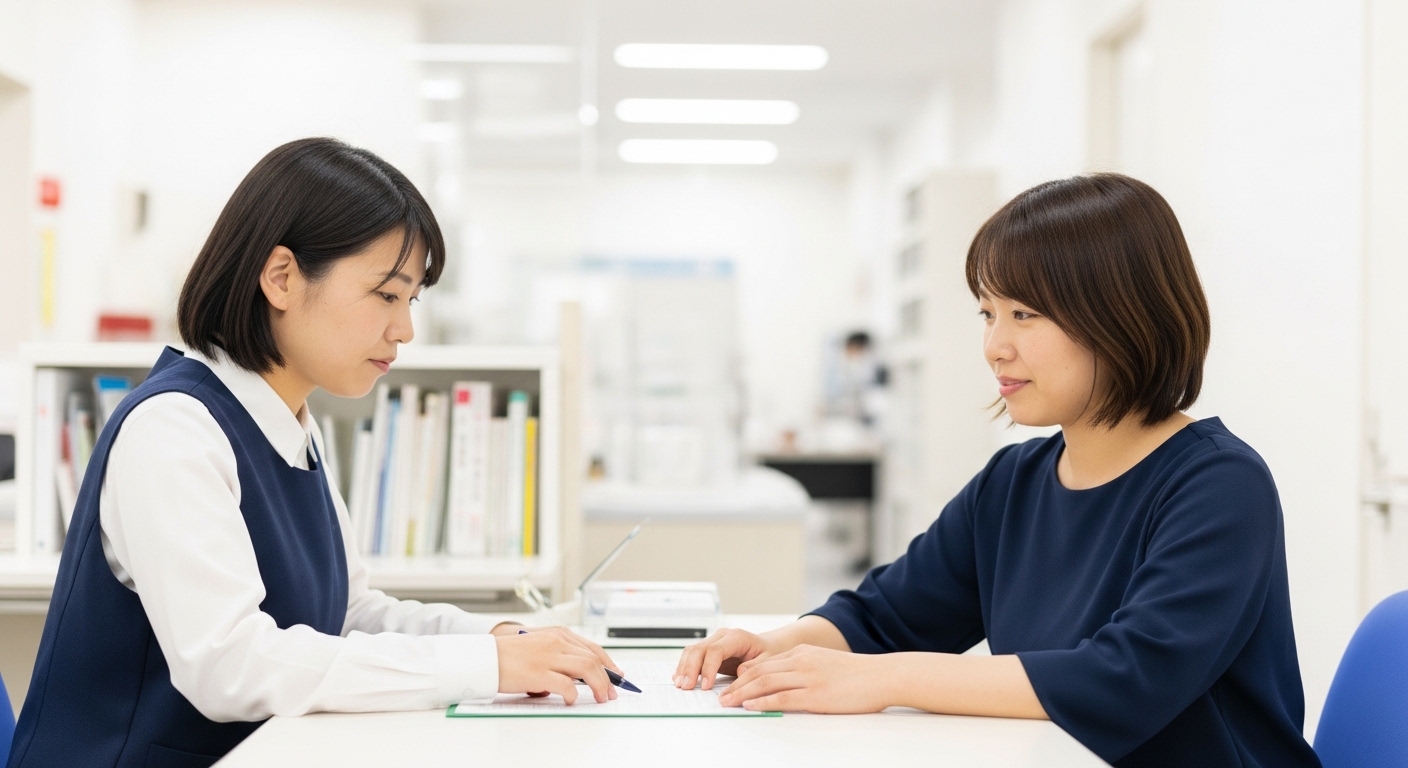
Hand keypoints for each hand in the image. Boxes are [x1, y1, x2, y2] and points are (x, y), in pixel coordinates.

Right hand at [495, 627, 620, 703]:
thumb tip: (576, 679)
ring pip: (587, 667)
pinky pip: (566, 685)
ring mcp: (548, 656)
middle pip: (593, 658)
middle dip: (607, 678)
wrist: (484, 658)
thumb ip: (558, 657)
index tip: (616, 676)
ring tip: (600, 698)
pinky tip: (572, 700)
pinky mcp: (538, 672)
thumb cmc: (509, 656)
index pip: (592, 648)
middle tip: (611, 693)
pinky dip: (574, 694)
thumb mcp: (539, 648)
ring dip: (599, 685)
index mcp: (558, 634)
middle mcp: (556, 641)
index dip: (608, 663)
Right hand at [674, 627, 775, 690]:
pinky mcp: (707, 650)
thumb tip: (740, 672)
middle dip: (690, 669)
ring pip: (692, 651)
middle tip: (686, 687)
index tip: (706, 686)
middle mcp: (721, 636)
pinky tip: (679, 678)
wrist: (766, 647)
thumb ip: (755, 667)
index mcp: (736, 637)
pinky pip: (692, 656)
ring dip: (684, 668)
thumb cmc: (767, 654)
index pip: (716, 650)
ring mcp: (713, 642)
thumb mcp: (768, 661)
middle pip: (699, 649)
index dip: (708, 668)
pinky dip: (684, 667)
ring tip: (680, 685)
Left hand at [716, 645, 893, 713]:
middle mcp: (802, 661)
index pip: (765, 663)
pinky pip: (782, 698)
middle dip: (737, 685)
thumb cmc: (859, 674)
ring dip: (742, 694)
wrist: (883, 675)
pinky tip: (750, 706)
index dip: (744, 675)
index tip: (731, 684)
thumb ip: (805, 668)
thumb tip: (786, 681)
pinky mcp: (815, 694)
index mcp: (803, 653)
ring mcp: (808, 677)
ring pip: (765, 683)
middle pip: (759, 672)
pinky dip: (762, 702)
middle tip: (721, 695)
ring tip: (727, 702)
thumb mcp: (826, 663)